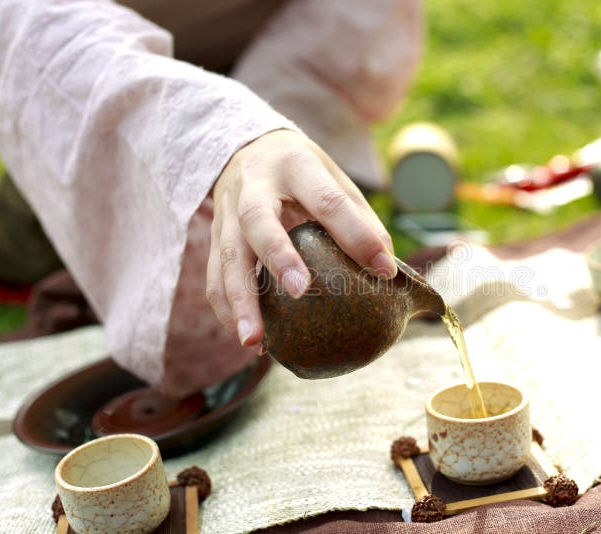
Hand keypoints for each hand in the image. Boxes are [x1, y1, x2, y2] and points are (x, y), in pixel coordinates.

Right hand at [207, 129, 395, 346]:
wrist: (245, 147)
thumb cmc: (302, 172)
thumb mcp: (334, 178)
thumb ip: (359, 219)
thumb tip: (387, 270)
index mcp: (295, 165)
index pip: (327, 200)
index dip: (356, 235)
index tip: (384, 270)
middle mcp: (254, 186)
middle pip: (258, 221)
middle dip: (279, 257)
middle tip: (301, 292)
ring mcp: (227, 212)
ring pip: (227, 257)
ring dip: (241, 301)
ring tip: (256, 340)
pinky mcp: (213, 236)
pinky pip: (213, 275)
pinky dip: (227, 309)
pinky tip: (248, 339)